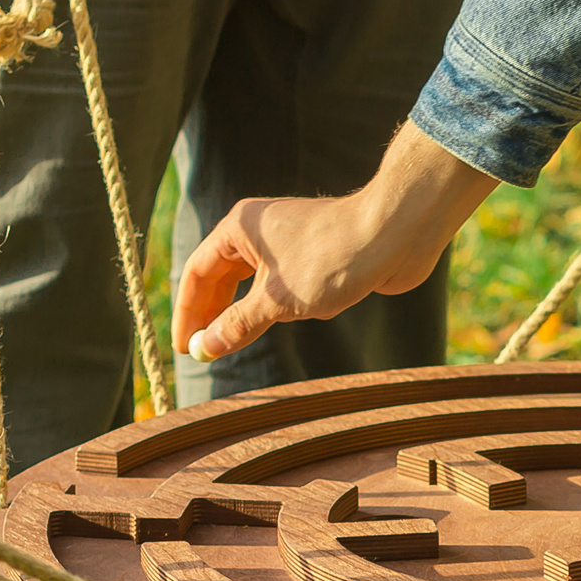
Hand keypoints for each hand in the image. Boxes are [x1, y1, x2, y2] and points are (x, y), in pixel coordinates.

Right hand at [175, 127, 497, 363]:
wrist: (396, 233)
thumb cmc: (334, 257)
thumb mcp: (277, 300)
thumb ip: (237, 325)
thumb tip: (205, 348)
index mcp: (240, 228)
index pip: (198, 272)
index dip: (187, 312)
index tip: (184, 348)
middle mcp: (260, 231)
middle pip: (223, 278)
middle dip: (215, 315)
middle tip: (206, 352)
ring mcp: (290, 243)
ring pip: (257, 285)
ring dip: (253, 313)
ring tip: (246, 338)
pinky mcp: (317, 257)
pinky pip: (289, 288)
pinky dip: (290, 306)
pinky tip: (310, 313)